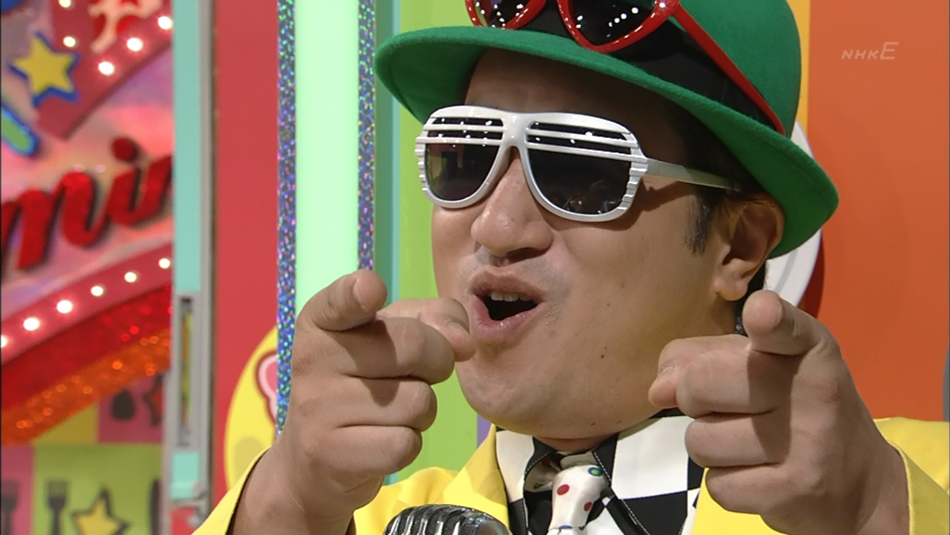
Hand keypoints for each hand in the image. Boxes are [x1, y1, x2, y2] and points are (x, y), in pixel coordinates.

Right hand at [233, 270, 474, 534]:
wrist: (317, 457)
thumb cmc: (364, 380)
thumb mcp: (395, 335)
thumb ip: (436, 319)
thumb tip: (464, 343)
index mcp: (322, 320)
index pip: (341, 301)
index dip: (359, 292)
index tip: (371, 289)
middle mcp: (312, 358)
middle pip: (413, 346)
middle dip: (437, 361)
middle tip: (417, 374)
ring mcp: (317, 408)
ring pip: (418, 401)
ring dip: (422, 409)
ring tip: (392, 411)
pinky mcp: (332, 453)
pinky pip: (406, 443)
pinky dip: (409, 443)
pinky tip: (383, 438)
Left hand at [648, 290, 907, 534]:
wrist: (859, 485)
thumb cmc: (792, 409)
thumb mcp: (753, 366)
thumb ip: (698, 358)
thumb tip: (659, 390)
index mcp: (807, 347)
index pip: (785, 329)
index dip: (768, 320)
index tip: (761, 313)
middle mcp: (814, 390)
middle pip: (702, 383)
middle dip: (692, 397)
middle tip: (722, 406)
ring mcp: (809, 444)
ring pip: (701, 441)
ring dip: (710, 445)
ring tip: (746, 444)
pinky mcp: (796, 491)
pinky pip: (718, 485)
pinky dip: (726, 483)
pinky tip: (758, 475)